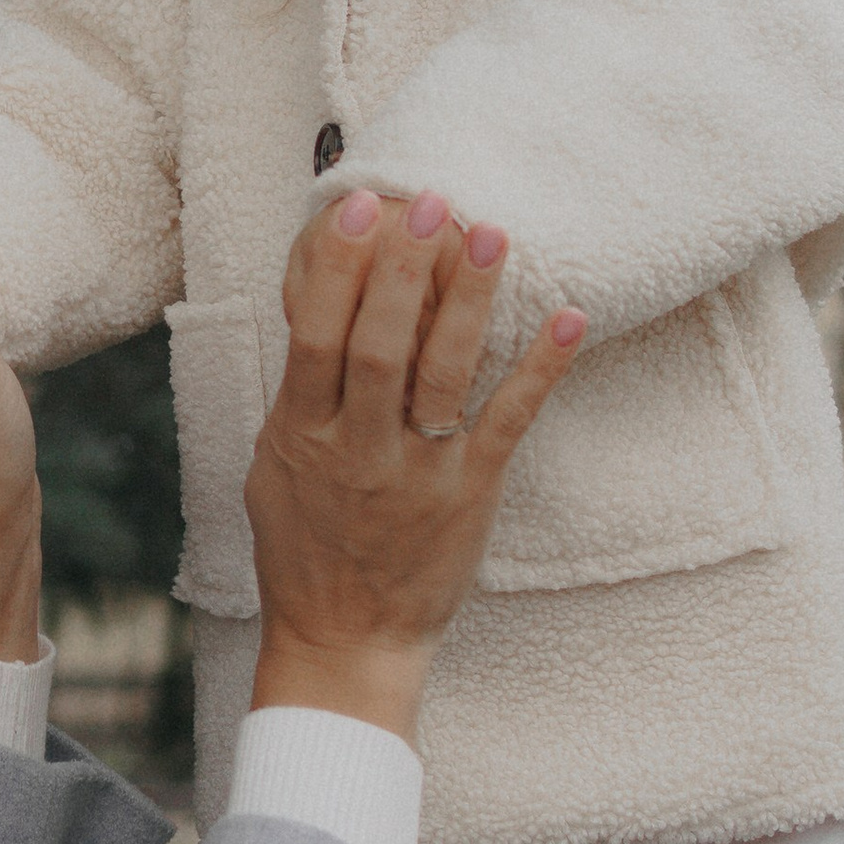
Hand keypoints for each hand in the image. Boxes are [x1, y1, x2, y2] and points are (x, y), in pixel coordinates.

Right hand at [245, 189, 583, 742]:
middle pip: (378, 344)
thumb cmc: (306, 549)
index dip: (335, 269)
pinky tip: (568, 314)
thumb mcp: (275, 468)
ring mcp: (418, 471)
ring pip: (443, 374)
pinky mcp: (472, 493)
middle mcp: (359, 449)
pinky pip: (509, 421)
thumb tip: (314, 312)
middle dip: (403, 269)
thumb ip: (298, 396)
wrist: (346, 640)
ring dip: (468, 300)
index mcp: (302, 435)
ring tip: (489, 233)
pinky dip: (541, 367)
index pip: (315, 336)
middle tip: (429, 203)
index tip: (357, 209)